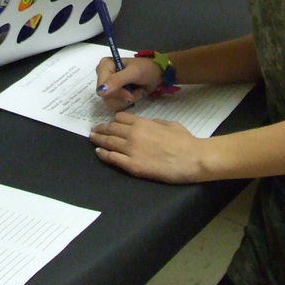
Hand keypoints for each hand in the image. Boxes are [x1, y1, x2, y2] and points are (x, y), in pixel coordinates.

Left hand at [89, 110, 203, 182]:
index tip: (109, 123)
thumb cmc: (185, 141)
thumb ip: (153, 123)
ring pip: (109, 142)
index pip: (120, 118)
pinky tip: (98, 151)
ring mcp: (131, 150)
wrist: (192, 158)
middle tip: (94, 129)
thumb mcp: (169, 124)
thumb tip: (145, 124)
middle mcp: (133, 134)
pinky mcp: (132, 166)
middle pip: (111, 128)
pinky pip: (112, 158)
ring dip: (99, 139)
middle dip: (101, 128)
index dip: (113, 120)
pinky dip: (103, 154)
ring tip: (92, 138)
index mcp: (143, 123)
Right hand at [94, 55, 161, 111]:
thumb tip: (100, 92)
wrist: (157, 73)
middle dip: (123, 96)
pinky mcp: (115, 94)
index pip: (101, 87)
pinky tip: (135, 94)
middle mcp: (104, 76)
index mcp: (104, 66)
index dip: (116, 93)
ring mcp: (109, 86)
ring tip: (137, 91)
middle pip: (106, 96)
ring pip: (111, 103)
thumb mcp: (133, 73)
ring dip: (127, 100)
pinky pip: (116, 105)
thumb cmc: (146, 69)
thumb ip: (117, 80)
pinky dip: (128, 102)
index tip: (130, 94)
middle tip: (136, 91)